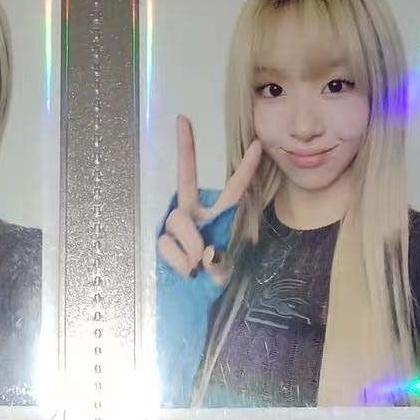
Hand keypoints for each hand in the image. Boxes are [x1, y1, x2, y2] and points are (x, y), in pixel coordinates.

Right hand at [157, 115, 261, 281]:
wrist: (192, 300)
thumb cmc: (213, 279)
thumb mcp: (225, 273)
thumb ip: (220, 264)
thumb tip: (205, 253)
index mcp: (217, 217)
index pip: (233, 190)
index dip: (245, 169)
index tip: (258, 144)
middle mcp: (193, 214)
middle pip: (186, 179)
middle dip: (185, 149)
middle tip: (182, 120)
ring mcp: (175, 227)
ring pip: (179, 221)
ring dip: (189, 242)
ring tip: (196, 267)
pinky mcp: (161, 241)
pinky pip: (167, 243)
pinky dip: (179, 259)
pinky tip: (187, 272)